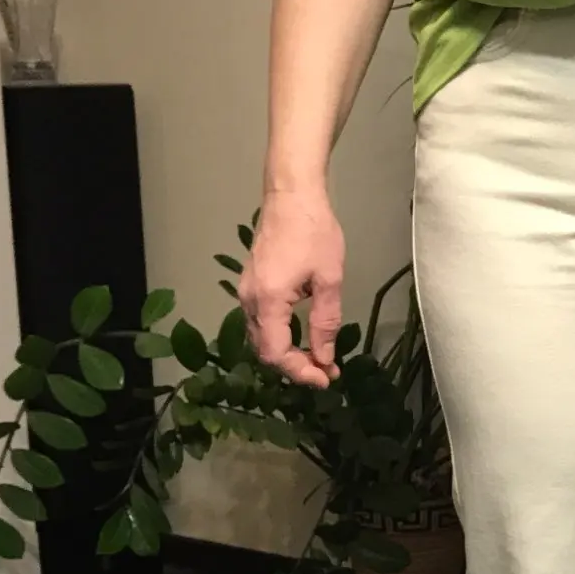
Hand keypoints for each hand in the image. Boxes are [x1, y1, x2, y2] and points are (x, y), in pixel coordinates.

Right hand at [240, 188, 344, 388]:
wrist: (291, 195)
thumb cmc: (314, 231)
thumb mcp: (329, 279)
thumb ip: (325, 322)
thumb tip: (323, 357)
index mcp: (267, 300)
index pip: (275, 353)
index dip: (299, 372)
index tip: (325, 379)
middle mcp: (248, 299)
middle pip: (264, 350)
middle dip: (294, 367)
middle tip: (325, 372)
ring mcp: (245, 291)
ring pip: (260, 337)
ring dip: (287, 353)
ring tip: (317, 359)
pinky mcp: (250, 284)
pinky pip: (259, 322)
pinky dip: (279, 336)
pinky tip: (302, 336)